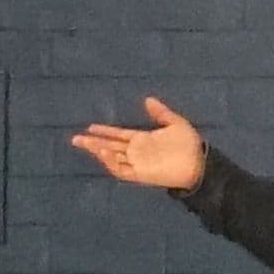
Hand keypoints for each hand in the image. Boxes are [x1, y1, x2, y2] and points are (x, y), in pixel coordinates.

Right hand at [72, 97, 205, 190]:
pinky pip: (122, 170)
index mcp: (143, 139)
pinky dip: (111, 163)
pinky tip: (104, 153)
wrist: (198, 163)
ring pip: (112, 158)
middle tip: (75, 138)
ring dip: (99, 152)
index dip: (105, 131)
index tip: (90, 127)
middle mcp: (137, 152)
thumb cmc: (189, 145)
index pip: (119, 135)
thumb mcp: (175, 123)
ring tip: (86, 144)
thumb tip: (147, 99)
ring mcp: (137, 163)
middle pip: (110, 147)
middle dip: (93, 143)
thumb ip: (161, 113)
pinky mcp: (140, 174)